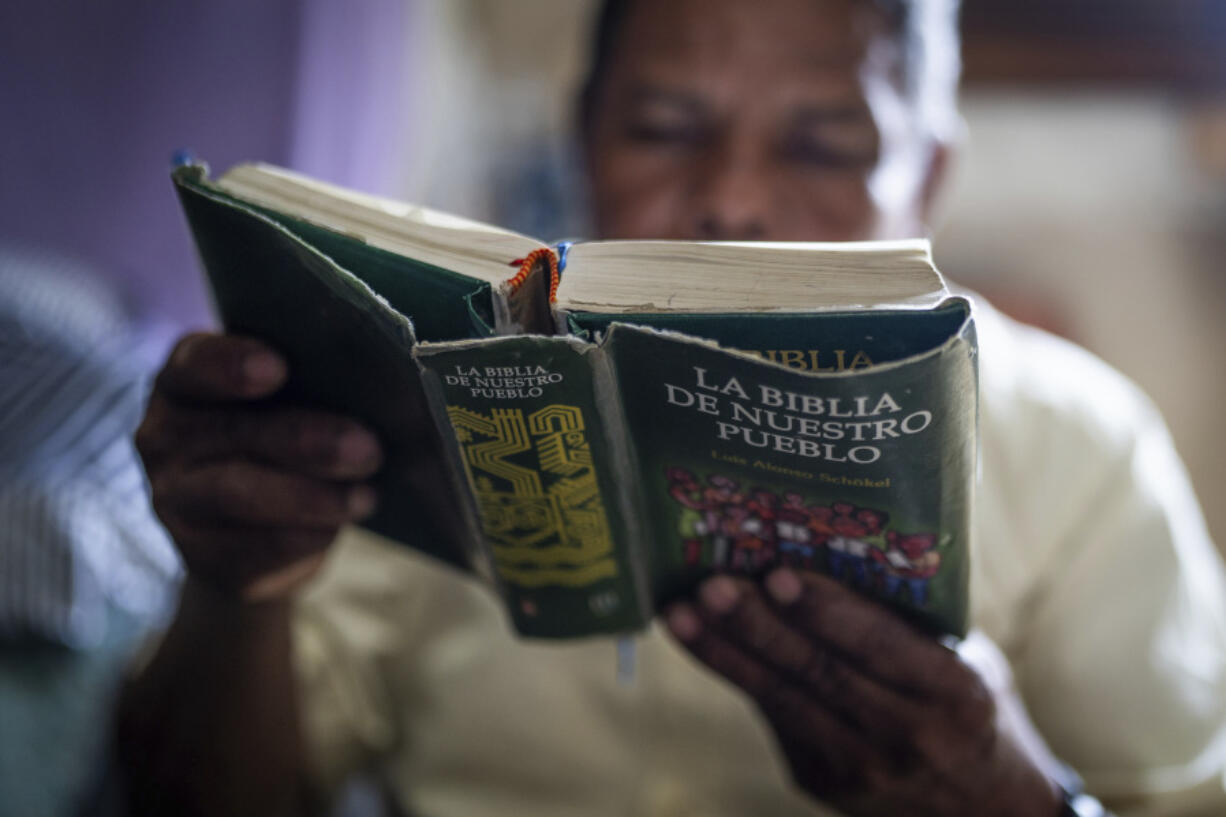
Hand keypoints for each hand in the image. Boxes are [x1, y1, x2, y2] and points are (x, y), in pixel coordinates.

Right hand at [136, 333, 382, 600]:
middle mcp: (164, 437)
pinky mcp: (201, 557)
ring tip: (365, 497)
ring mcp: (175, 500)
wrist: (257, 532)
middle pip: (231, 431)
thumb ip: (309, 388)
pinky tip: (337, 527)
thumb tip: (372, 392)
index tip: (278, 368)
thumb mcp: (288, 404)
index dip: (231, 364)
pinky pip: (252, 548)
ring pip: (239, 493)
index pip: (194, 363)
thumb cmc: (284, 441)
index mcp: (184, 381)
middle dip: (305, 439)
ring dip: (310, 496)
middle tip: (367, 448)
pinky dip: (303, 536)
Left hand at [665, 570, 1062, 816]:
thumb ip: (906, 622)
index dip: (827, 611)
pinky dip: (735, 671)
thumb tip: (827, 546)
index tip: (779, 575)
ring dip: (723, 651)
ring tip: (679, 611)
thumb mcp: (964, 662)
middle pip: (818, 672)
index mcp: (955, 695)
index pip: (881, 646)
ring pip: (780, 698)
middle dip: (756, 625)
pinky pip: (774, 714)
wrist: (980, 812)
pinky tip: (700, 637)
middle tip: (711, 585)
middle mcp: (906, 736)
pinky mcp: (818, 779)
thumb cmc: (964, 707)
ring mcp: (857, 766)